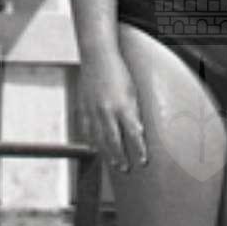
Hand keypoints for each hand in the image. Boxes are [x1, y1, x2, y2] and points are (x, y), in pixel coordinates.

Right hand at [77, 54, 148, 173]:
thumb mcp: (133, 90)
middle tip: (127, 169)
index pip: (132, 134)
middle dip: (121, 157)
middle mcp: (106, 111)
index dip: (138, 149)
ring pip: (99, 139)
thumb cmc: (118, 71)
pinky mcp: (83, 108)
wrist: (97, 57)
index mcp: (121, 106)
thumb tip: (138, 131)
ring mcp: (92, 111)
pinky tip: (97, 148)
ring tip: (115, 164)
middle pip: (114, 141)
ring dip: (108, 153)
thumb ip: (134, 111)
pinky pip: (87, 130)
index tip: (143, 161)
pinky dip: (93, 141)